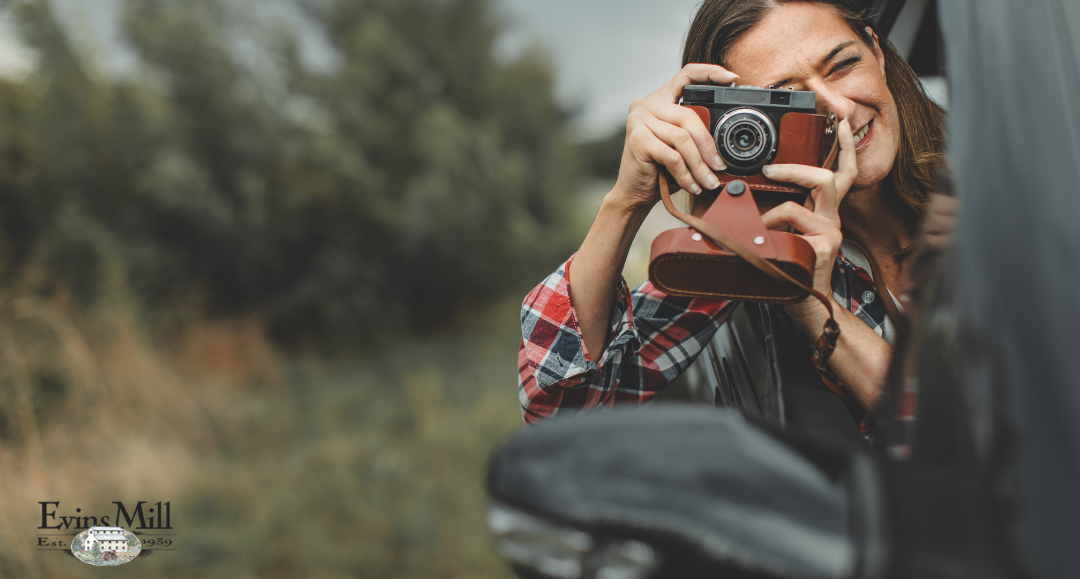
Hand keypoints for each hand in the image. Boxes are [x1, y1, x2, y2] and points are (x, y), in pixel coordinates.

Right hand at [609, 64, 738, 210]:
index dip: (710, 73)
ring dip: (699, 164)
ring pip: (682, 138)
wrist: (633, 192)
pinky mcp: (637, 139)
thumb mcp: (681, 146)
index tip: (732, 78)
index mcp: (660, 99)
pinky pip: (672, 156)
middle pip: (689, 116)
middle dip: (708, 145)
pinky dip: (685, 174)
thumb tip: (727, 142)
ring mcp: (639, 120)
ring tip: (707, 181)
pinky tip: (692, 186)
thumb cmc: (658, 169)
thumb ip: (697, 133)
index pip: (686, 75)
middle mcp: (647, 104)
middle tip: (719, 166)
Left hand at [759, 118, 857, 328]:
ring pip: (806, 201)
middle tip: (770, 170)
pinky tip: (767, 243)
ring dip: (776, 209)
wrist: (804, 305)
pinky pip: (793, 223)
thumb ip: (773, 214)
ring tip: (761, 223)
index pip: (843, 172)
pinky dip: (772, 227)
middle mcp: (832, 218)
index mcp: (825, 212)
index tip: (844, 125)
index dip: (846, 147)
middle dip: (797, 169)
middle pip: (830, 178)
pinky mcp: (824, 246)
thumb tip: (741, 196)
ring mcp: (831, 232)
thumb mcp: (782, 235)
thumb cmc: (790, 269)